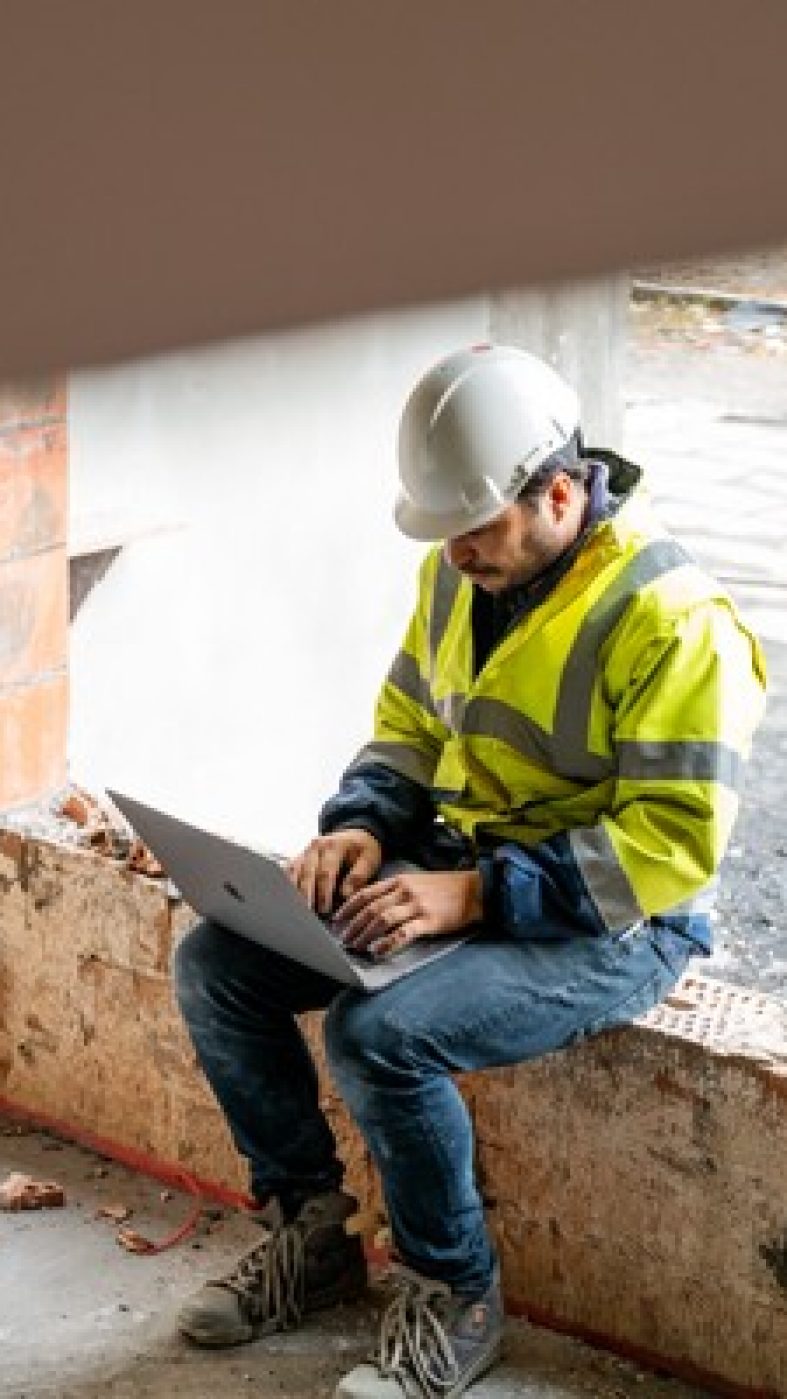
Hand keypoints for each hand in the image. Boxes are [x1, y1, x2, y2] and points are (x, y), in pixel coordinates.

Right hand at [286, 829, 382, 915]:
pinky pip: (290, 869)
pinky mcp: (300, 856)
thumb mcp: (369, 859)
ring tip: (297, 909)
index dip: (324, 891)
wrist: (356, 834)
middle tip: (309, 913)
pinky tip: (287, 898)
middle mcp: (317, 845)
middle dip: (307, 894)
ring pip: (295, 871)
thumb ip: (358, 876)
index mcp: (335, 844)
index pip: (326, 871)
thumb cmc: (364, 850)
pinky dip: (287, 883)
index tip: (326, 908)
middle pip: (308, 872)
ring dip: (295, 890)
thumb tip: (345, 894)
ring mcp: (306, 850)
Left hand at [334, 868, 482, 958]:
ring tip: (356, 947)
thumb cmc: (445, 889)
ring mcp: (417, 905)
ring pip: (382, 919)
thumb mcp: (417, 882)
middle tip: (343, 939)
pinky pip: (403, 933)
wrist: (475, 891)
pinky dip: (388, 943)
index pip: (366, 892)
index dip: (348, 907)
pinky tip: (378, 951)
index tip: (337, 919)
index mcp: (400, 881)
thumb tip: (374, 907)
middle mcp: (405, 891)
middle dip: (353, 925)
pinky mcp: (430, 920)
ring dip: (365, 934)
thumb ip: (397, 892)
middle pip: (371, 908)